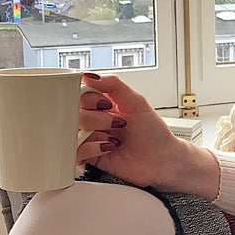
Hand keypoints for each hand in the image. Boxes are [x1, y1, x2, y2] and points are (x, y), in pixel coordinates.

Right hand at [77, 73, 219, 197]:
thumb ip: (113, 84)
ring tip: (115, 137)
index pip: (79, 94)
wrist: (162, 159)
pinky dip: (91, 148)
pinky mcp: (89, 157)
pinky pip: (75, 151)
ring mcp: (90, 138)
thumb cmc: (153, 132)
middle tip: (117, 123)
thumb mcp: (136, 101)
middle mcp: (94, 120)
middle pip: (73, 111)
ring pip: (72, 130)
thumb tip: (88, 75)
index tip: (106, 105)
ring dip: (96, 132)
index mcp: (102, 104)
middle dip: (97, 118)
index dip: (90, 99)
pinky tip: (109, 147)